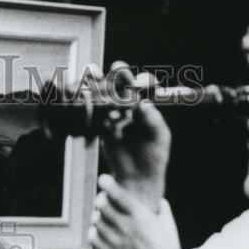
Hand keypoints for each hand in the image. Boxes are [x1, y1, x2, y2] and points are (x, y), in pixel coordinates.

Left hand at [89, 174, 179, 248]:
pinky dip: (94, 232)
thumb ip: (163, 210)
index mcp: (141, 217)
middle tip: (103, 201)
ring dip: (98, 216)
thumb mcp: (169, 227)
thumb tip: (158, 200)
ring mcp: (116, 241)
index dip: (108, 184)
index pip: (119, 195)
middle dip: (102, 200)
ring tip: (102, 218)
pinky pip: (93, 237)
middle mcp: (127, 227)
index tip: (103, 179)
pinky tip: (99, 233)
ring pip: (96, 220)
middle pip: (103, 205)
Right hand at [100, 61, 170, 207]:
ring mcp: (114, 117)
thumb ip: (153, 120)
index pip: (141, 87)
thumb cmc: (154, 157)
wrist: (137, 180)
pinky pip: (96, 115)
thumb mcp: (159, 137)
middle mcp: (130, 108)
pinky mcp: (101, 128)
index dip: (138, 80)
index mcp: (146, 107)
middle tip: (116, 69)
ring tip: (98, 79)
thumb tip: (145, 104)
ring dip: (102, 88)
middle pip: (121, 87)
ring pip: (107, 98)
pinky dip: (92, 107)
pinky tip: (89, 101)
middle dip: (117, 77)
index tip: (138, 80)